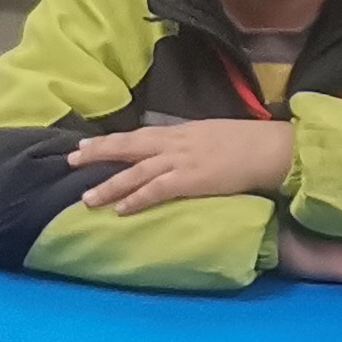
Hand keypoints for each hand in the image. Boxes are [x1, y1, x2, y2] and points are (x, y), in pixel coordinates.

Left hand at [67, 117, 296, 212]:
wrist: (270, 148)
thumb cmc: (247, 144)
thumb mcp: (211, 135)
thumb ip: (189, 143)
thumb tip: (172, 153)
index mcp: (180, 132)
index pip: (138, 135)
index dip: (110, 141)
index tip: (86, 144)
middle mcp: (175, 143)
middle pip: (127, 146)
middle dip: (97, 153)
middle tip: (71, 160)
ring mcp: (181, 161)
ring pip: (135, 172)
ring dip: (109, 185)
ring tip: (87, 197)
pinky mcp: (191, 180)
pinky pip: (157, 190)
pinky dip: (136, 199)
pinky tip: (120, 209)